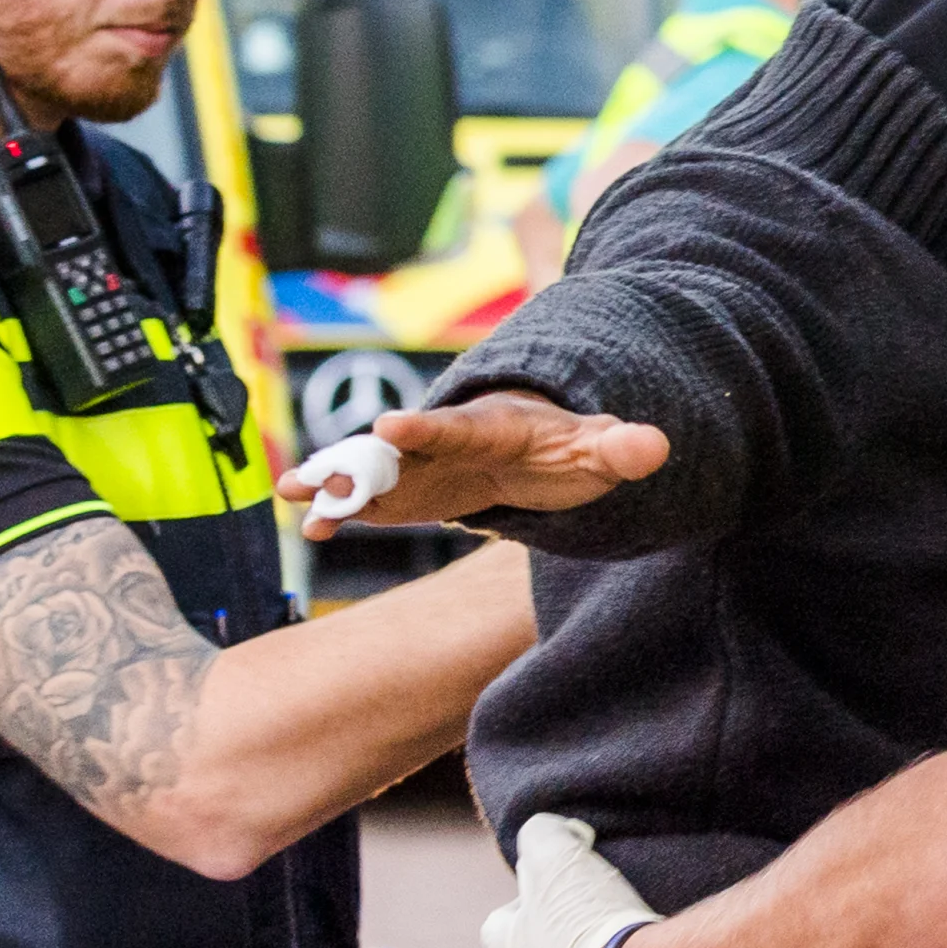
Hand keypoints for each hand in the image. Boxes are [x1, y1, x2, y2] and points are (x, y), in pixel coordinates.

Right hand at [274, 392, 668, 533]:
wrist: (541, 450)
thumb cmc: (568, 447)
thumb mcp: (598, 448)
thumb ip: (621, 447)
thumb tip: (653, 447)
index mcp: (490, 427)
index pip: (456, 427)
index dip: (425, 428)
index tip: (388, 425)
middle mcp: (444, 441)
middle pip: (399, 451)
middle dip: (361, 461)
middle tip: (325, 477)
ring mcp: (421, 466)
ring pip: (372, 470)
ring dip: (334, 481)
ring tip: (293, 494)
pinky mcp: (409, 493)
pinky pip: (370, 500)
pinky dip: (340, 507)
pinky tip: (308, 522)